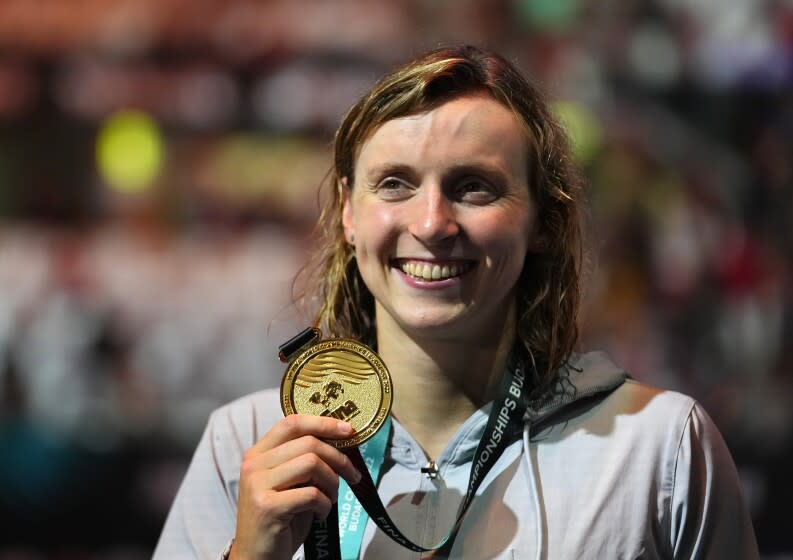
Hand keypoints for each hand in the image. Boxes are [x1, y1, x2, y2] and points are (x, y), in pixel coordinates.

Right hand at [229, 415, 361, 559]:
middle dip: (338, 458)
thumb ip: (303, 461)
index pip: (292, 423)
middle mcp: (254, 465)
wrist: (256, 558)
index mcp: (258, 453)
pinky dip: (325, 504)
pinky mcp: (267, 507)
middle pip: (308, 443)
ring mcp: (257, 485)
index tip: (348, 430)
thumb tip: (341, 442)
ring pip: (312, 464)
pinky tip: (321, 514)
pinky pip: (311, 494)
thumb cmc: (279, 519)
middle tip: (352, 474)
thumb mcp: (288, 483)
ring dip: (332, 482)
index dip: (323, 422)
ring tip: (331, 498)